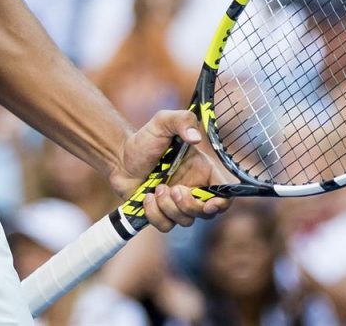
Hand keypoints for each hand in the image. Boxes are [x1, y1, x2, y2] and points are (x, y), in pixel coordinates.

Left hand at [110, 109, 229, 232]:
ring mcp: (178, 204)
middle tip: (174, 189)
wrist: (121, 158)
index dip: (222, 202)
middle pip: (207, 212)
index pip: (224, 192)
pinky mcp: (163, 214)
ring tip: (156, 188)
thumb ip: (182, 121)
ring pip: (186, 220)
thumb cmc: (145, 140)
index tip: (209, 204)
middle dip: (190, 205)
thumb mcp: (162, 122)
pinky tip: (147, 197)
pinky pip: (166, 226)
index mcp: (202, 170)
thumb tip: (195, 137)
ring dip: (169, 207)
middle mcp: (194, 189)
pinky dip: (155, 214)